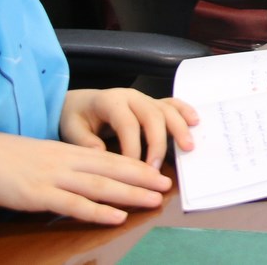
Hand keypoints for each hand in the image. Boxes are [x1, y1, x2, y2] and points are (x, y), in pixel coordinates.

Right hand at [0, 128, 173, 241]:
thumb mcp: (36, 157)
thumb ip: (59, 166)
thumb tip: (76, 178)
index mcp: (66, 151)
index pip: (109, 157)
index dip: (135, 164)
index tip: (156, 171)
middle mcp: (66, 161)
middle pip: (113, 168)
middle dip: (142, 177)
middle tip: (167, 185)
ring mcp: (54, 177)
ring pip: (101, 185)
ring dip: (130, 193)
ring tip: (154, 198)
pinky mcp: (39, 195)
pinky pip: (74, 204)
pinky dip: (98, 211)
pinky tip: (117, 216)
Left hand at [60, 89, 196, 169]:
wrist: (80, 102)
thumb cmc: (76, 118)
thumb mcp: (71, 129)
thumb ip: (85, 142)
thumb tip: (102, 156)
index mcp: (110, 101)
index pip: (127, 123)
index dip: (133, 147)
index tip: (135, 170)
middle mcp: (131, 96)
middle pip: (152, 116)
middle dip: (158, 143)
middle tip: (156, 169)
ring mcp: (144, 98)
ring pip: (166, 110)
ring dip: (178, 128)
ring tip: (188, 147)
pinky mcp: (152, 102)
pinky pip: (172, 104)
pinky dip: (185, 111)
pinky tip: (195, 122)